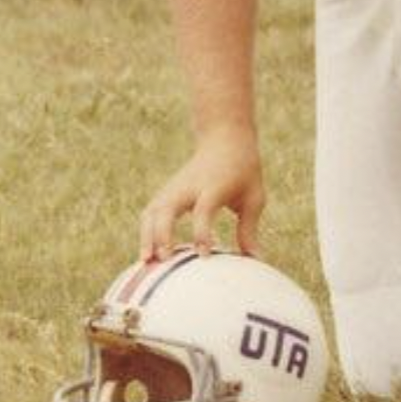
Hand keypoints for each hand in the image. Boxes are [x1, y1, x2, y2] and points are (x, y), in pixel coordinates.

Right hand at [138, 128, 265, 260]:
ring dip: (146, 236)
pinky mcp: (167, 192)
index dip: (202, 232)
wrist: (225, 138)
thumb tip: (254, 260)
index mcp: (213, 187)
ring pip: (152, 211)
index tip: (203, 255)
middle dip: (162, 234)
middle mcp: (189, 187)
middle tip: (163, 260)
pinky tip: (147, 255)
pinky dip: (145, 232)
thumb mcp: (253, 197)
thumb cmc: (243, 171)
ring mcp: (174, 188)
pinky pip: (150, 213)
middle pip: (167, 208)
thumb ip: (249, 228)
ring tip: (145, 263)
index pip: (203, 210)